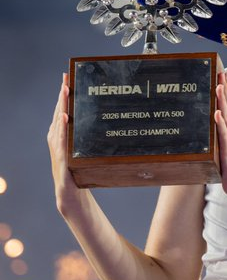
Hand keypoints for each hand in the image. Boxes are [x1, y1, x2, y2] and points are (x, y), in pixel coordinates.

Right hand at [47, 73, 86, 215]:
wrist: (75, 203)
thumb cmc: (83, 177)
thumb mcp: (91, 153)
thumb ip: (96, 140)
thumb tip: (116, 121)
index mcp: (64, 140)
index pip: (63, 113)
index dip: (63, 95)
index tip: (67, 77)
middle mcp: (57, 145)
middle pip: (59, 116)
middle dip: (62, 97)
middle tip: (66, 79)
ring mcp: (58, 155)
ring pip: (57, 128)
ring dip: (60, 109)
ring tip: (65, 92)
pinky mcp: (62, 167)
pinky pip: (61, 146)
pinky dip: (61, 132)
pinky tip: (65, 120)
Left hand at [214, 72, 226, 206]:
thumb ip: (224, 136)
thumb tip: (219, 124)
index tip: (222, 76)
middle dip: (225, 89)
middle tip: (220, 73)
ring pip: (226, 117)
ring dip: (222, 101)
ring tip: (218, 86)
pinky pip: (223, 135)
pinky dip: (220, 123)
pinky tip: (217, 113)